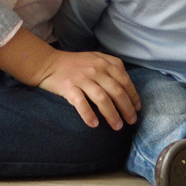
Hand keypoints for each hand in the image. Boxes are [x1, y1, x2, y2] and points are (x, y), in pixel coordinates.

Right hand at [0, 28, 139, 129]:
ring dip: (112, 114)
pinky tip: (94, 124)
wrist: (48, 63)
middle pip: (116, 91)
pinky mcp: (68, 87)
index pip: (124, 80)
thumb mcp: (95, 59)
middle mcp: (95, 69)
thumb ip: (111, 67)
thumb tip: (128, 86)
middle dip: (126, 108)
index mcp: (104, 62)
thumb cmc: (75, 64)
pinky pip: (81, 103)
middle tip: (131, 121)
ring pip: (102, 98)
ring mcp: (81, 78)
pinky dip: (88, 114)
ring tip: (117, 126)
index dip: (133, 95)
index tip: (137, 108)